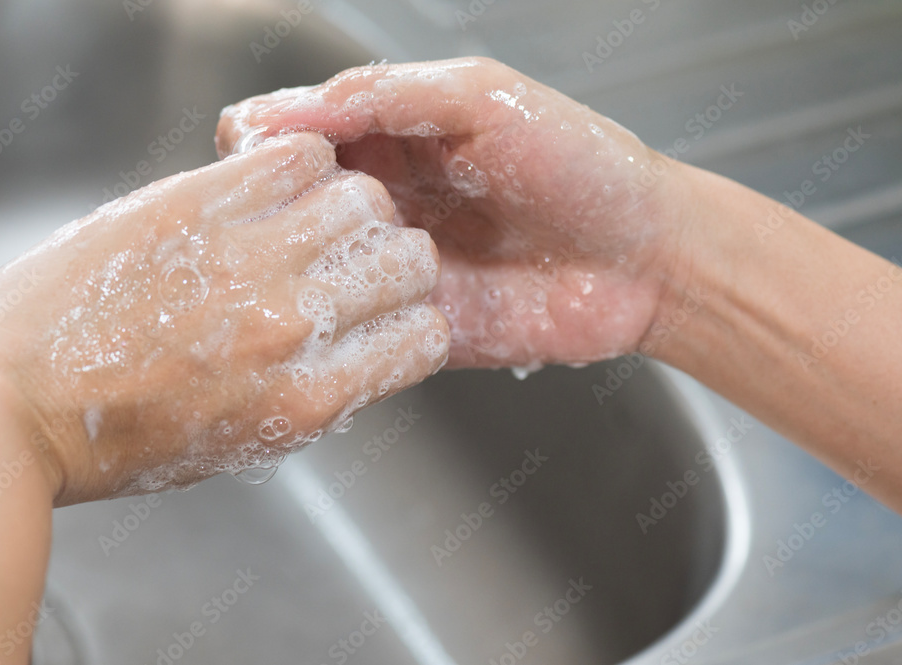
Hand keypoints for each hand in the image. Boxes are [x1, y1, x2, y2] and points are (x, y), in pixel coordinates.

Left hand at [0, 132, 447, 503]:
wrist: (14, 405)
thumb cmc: (119, 441)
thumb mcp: (244, 444)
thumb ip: (316, 393)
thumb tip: (359, 344)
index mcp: (309, 399)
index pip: (426, 337)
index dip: (416, 320)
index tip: (392, 313)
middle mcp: (293, 326)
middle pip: (410, 260)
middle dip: (398, 259)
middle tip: (360, 258)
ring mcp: (247, 260)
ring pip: (365, 199)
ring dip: (352, 207)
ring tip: (315, 217)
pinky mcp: (198, 205)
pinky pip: (296, 155)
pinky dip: (301, 163)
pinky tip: (275, 186)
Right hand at [217, 57, 690, 368]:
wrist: (648, 260)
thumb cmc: (584, 166)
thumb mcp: (482, 98)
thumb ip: (385, 97)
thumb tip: (287, 110)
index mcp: (388, 139)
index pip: (286, 137)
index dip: (259, 146)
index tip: (253, 161)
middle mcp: (380, 205)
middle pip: (285, 211)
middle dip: (274, 219)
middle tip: (291, 225)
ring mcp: (392, 270)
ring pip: (309, 275)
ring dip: (306, 276)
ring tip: (334, 270)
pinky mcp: (411, 329)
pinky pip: (353, 333)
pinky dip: (338, 331)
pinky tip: (339, 324)